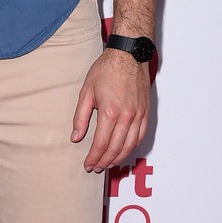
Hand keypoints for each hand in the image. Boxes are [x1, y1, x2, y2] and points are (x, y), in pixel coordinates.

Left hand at [71, 48, 149, 172]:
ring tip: (108, 164)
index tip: (88, 165)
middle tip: (95, 168)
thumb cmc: (106, 70)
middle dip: (104, 162)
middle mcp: (127, 116)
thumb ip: (80, 117)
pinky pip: (140, 136)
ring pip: (130, 146)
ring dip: (118, 158)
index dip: (94, 158)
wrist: (129, 54)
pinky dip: (132, 147)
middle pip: (116, 149)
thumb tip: (76, 137)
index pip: (101, 144)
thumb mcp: (86, 92)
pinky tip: (123, 151)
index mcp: (110, 112)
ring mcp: (138, 115)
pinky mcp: (146, 112)